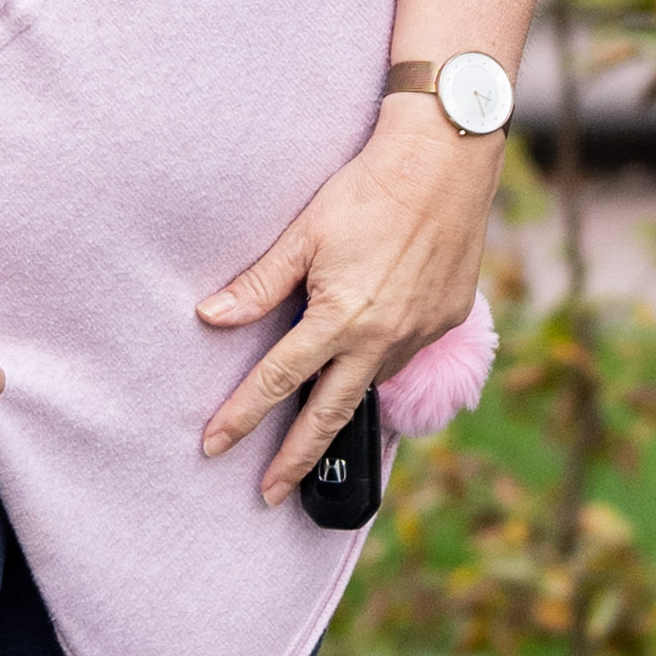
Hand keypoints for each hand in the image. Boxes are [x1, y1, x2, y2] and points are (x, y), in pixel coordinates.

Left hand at [197, 101, 504, 513]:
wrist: (445, 161)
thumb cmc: (368, 190)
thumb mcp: (303, 234)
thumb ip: (259, 284)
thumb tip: (210, 317)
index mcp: (340, 319)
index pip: (278, 382)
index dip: (242, 417)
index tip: (213, 446)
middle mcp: (381, 338)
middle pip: (329, 415)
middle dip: (296, 459)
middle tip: (269, 493)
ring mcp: (419, 334)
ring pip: (369, 384)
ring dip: (338, 406)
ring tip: (312, 426)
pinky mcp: (445, 320)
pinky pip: (403, 356)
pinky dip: (377, 364)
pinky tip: (364, 357)